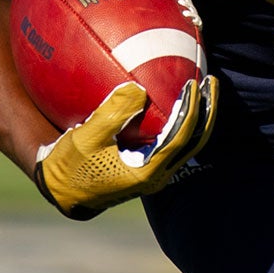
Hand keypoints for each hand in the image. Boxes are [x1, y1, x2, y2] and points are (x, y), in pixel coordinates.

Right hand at [34, 76, 217, 219]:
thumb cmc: (70, 165)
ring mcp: (155, 174)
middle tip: (211, 81)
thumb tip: (137, 89)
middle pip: (194, 141)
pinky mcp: (148, 168)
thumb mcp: (86, 138)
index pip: (181, 137)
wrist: (61, 191)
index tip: (193, 83)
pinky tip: (176, 101)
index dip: (191, 109)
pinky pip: (173, 143)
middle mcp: (157, 176)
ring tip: (203, 89)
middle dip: (207, 111)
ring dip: (198, 117)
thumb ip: (112, 115)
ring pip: (187, 144)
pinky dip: (180, 122)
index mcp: (146, 171)